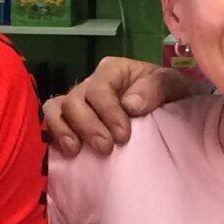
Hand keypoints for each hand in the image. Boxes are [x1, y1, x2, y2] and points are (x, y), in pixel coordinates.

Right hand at [41, 58, 195, 155]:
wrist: (170, 117)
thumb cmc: (170, 98)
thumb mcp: (174, 86)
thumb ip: (156, 87)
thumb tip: (130, 104)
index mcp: (113, 71)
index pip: (99, 86)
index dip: (108, 110)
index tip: (123, 135)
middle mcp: (91, 85)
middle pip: (75, 99)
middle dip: (88, 125)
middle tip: (105, 148)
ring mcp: (77, 104)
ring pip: (57, 109)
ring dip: (65, 131)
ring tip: (76, 150)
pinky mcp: (69, 122)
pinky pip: (50, 122)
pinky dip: (53, 134)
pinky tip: (66, 152)